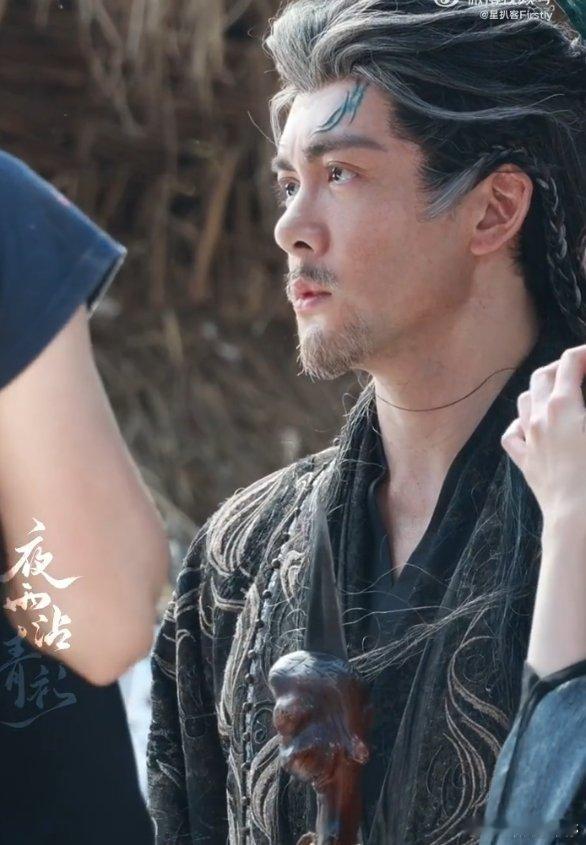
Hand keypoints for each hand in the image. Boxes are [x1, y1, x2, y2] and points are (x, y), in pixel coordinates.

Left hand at [500, 344, 585, 518]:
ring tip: (557, 392)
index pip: (570, 363)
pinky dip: (521, 423)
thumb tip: (582, 405)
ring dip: (540, 390)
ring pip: (525, 400)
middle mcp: (540, 417)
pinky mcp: (525, 461)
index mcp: (564, 405)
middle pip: (542, 376)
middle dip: (561, 366)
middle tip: (580, 368)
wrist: (578, 518)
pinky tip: (531, 425)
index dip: (584, 353)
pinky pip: (512, 434)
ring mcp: (529, 439)